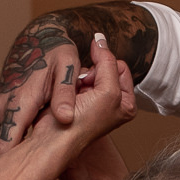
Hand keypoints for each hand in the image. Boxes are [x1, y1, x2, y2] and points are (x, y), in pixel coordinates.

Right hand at [0, 16, 85, 157]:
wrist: (38, 39)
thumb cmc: (55, 53)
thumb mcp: (67, 67)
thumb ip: (65, 93)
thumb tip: (66, 117)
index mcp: (19, 101)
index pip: (8, 140)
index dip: (11, 166)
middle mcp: (3, 109)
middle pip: (8, 149)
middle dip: (24, 171)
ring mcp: (1, 111)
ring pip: (12, 143)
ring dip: (28, 157)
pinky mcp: (3, 113)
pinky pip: (14, 134)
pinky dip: (27, 144)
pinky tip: (46, 154)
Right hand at [22, 37, 133, 165]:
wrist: (52, 139)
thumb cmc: (82, 123)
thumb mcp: (108, 91)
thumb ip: (108, 63)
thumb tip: (101, 39)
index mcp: (126, 103)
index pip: (120, 66)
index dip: (105, 68)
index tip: (94, 83)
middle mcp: (113, 102)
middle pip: (103, 68)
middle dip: (91, 74)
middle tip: (83, 90)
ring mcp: (94, 100)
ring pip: (87, 72)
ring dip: (79, 78)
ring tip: (75, 94)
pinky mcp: (76, 98)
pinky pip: (74, 78)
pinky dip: (70, 82)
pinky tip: (68, 94)